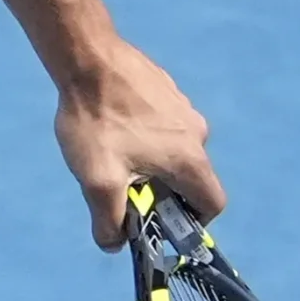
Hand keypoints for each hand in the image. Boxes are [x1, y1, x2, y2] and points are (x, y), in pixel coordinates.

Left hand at [54, 37, 224, 250]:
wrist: (87, 57)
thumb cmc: (96, 122)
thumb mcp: (98, 181)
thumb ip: (108, 221)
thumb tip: (113, 244)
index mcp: (190, 159)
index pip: (212, 205)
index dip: (192, 222)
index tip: (160, 220)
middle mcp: (196, 132)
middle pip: (191, 178)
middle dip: (163, 191)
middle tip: (126, 188)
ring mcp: (183, 106)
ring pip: (175, 149)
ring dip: (151, 161)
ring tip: (113, 153)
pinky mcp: (166, 88)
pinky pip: (163, 124)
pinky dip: (145, 135)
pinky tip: (112, 125)